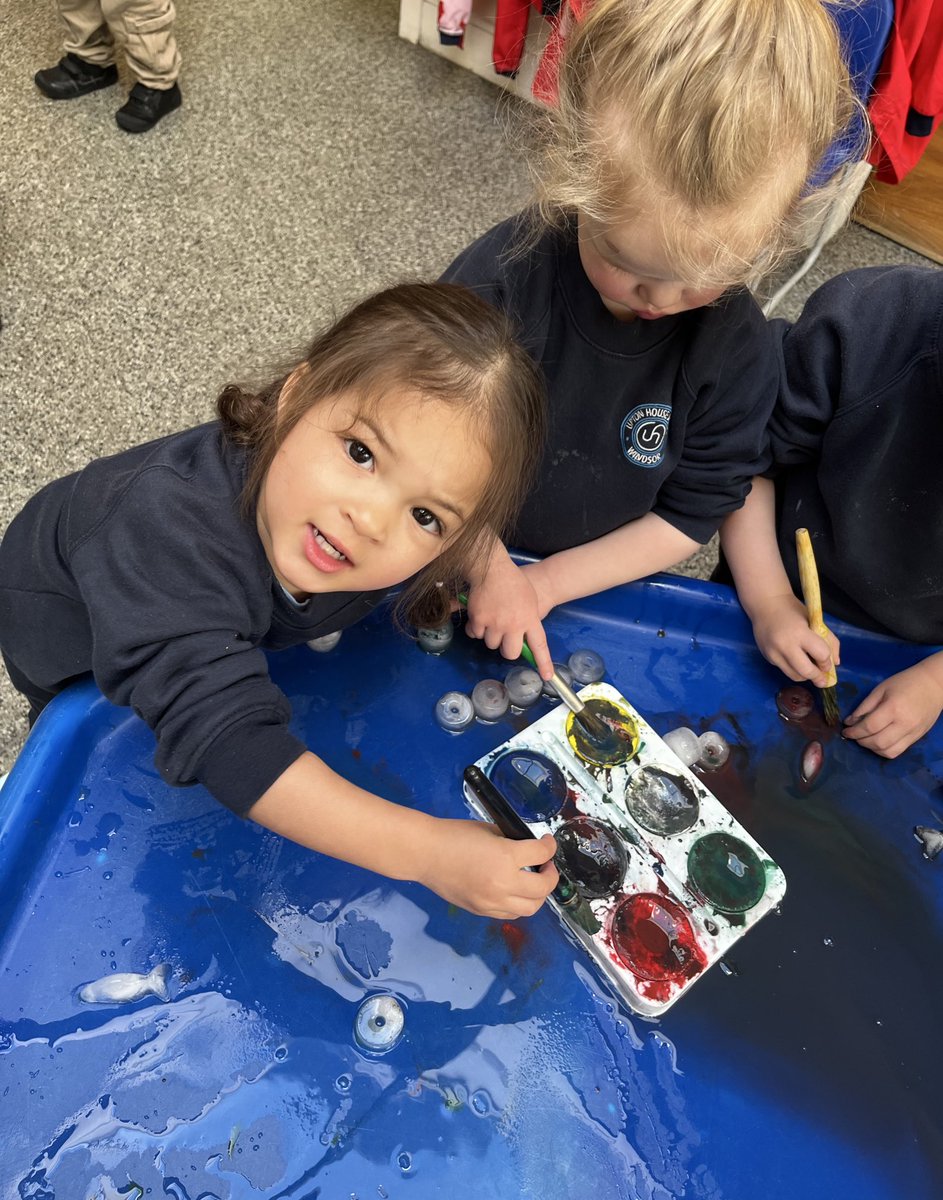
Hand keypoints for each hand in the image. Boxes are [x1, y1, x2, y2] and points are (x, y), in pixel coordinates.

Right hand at [418, 819, 558, 918]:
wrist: (425, 854)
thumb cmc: (454, 835)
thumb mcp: (489, 831)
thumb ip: (511, 842)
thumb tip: (527, 850)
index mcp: (506, 857)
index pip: (541, 855)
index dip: (549, 847)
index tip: (548, 843)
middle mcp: (503, 884)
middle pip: (543, 888)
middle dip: (551, 875)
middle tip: (546, 865)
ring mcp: (492, 902)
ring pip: (531, 908)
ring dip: (538, 895)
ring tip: (533, 882)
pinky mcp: (481, 911)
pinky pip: (510, 914)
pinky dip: (518, 904)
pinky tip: (514, 892)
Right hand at [465, 553, 554, 678]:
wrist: (492, 568)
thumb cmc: (513, 582)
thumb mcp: (529, 600)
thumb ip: (528, 619)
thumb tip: (524, 637)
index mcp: (529, 619)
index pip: (539, 645)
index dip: (543, 662)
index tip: (547, 677)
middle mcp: (513, 625)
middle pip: (509, 653)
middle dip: (506, 649)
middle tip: (505, 638)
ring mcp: (495, 623)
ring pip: (491, 644)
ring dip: (490, 636)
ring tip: (491, 619)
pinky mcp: (478, 620)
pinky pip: (475, 634)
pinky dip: (476, 628)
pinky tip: (479, 616)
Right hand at [749, 592, 839, 685]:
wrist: (766, 605)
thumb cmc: (793, 611)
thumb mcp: (815, 621)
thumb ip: (829, 641)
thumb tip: (836, 663)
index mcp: (800, 633)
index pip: (821, 654)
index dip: (827, 662)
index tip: (828, 663)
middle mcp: (785, 646)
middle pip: (806, 672)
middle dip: (818, 677)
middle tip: (823, 679)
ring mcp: (774, 653)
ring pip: (795, 676)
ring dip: (806, 676)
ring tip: (811, 670)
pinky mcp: (767, 658)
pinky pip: (785, 669)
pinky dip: (793, 669)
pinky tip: (796, 660)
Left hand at [842, 659, 942, 757]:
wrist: (934, 685)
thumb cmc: (905, 682)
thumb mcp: (881, 689)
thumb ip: (864, 706)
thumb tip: (850, 722)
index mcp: (893, 708)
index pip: (869, 727)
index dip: (854, 732)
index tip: (845, 731)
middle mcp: (904, 724)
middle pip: (878, 742)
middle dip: (860, 741)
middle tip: (853, 735)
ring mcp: (913, 733)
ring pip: (888, 752)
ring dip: (872, 749)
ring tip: (865, 739)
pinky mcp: (917, 738)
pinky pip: (898, 751)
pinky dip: (884, 750)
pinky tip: (878, 741)